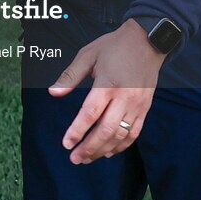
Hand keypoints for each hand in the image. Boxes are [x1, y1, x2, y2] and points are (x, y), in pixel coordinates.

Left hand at [49, 19, 165, 163]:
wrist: (147, 41)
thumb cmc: (114, 46)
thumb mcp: (88, 54)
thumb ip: (70, 75)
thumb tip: (53, 93)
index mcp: (108, 83)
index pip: (90, 113)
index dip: (77, 131)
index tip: (66, 143)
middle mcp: (124, 97)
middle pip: (105, 130)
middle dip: (89, 147)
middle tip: (74, 158)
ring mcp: (137, 105)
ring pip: (120, 135)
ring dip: (103, 150)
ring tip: (87, 158)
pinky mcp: (145, 108)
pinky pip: (133, 133)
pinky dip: (121, 146)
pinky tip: (109, 152)